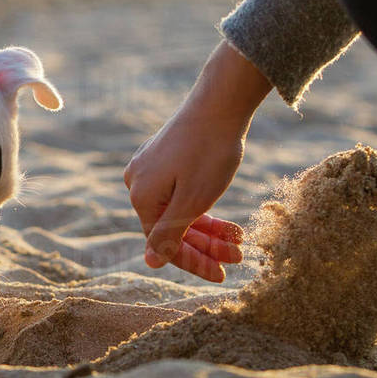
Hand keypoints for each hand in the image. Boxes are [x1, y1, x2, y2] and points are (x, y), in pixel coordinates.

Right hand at [123, 40, 271, 281]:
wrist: (219, 102)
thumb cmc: (209, 151)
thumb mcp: (192, 201)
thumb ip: (170, 234)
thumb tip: (149, 262)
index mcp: (140, 196)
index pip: (164, 242)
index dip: (193, 262)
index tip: (222, 275)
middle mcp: (138, 184)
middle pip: (172, 227)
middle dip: (206, 246)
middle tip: (238, 256)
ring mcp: (150, 170)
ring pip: (179, 211)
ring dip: (209, 230)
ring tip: (238, 239)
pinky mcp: (164, 159)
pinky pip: (180, 193)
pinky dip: (202, 207)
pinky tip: (225, 220)